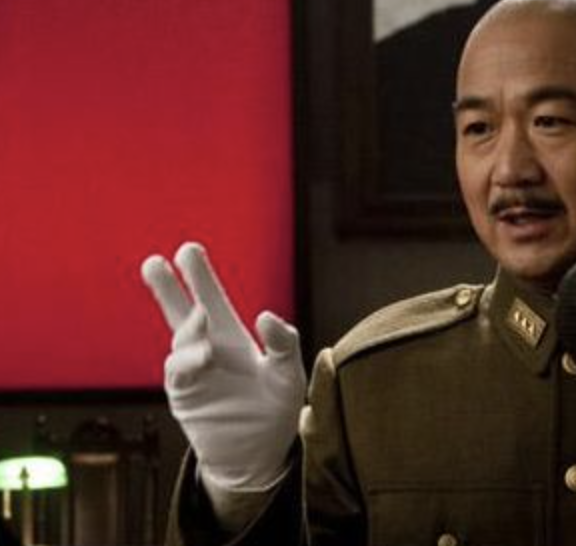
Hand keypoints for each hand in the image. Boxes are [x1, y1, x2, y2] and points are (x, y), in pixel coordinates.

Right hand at [141, 242, 305, 489]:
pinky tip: (205, 355)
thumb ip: (284, 344)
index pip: (212, 301)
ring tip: (200, 316)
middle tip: (155, 261)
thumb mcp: (290, 375)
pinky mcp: (186, 397)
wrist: (258, 456)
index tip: (187, 250)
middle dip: (168, 288)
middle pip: (182, 313)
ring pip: (180, 341)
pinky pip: (180, 374)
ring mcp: (194, 373)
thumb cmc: (275, 411)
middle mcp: (208, 351)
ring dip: (188, 326)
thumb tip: (264, 315)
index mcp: (233, 339)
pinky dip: (188, 360)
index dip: (199, 277)